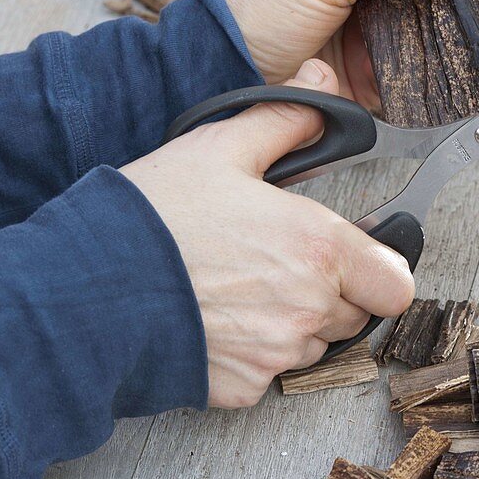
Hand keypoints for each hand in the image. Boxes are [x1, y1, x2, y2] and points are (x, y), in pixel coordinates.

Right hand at [121, 59, 414, 407]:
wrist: (82, 289)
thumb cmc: (152, 219)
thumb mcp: (219, 148)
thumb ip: (283, 120)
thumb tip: (320, 90)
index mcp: (320, 248)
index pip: (396, 286)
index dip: (380, 273)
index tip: (358, 263)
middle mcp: (309, 307)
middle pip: (355, 314)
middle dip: (332, 292)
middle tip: (280, 265)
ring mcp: (278, 354)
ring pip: (314, 345)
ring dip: (294, 324)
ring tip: (241, 290)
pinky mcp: (244, 387)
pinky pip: (270, 374)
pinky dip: (253, 355)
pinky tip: (216, 322)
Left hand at [222, 0, 463, 107]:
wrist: (234, 82)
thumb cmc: (257, 17)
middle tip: (463, 2)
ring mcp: (371, 26)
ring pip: (425, 26)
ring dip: (438, 34)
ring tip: (454, 36)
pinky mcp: (375, 67)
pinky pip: (414, 68)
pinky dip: (426, 69)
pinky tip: (438, 65)